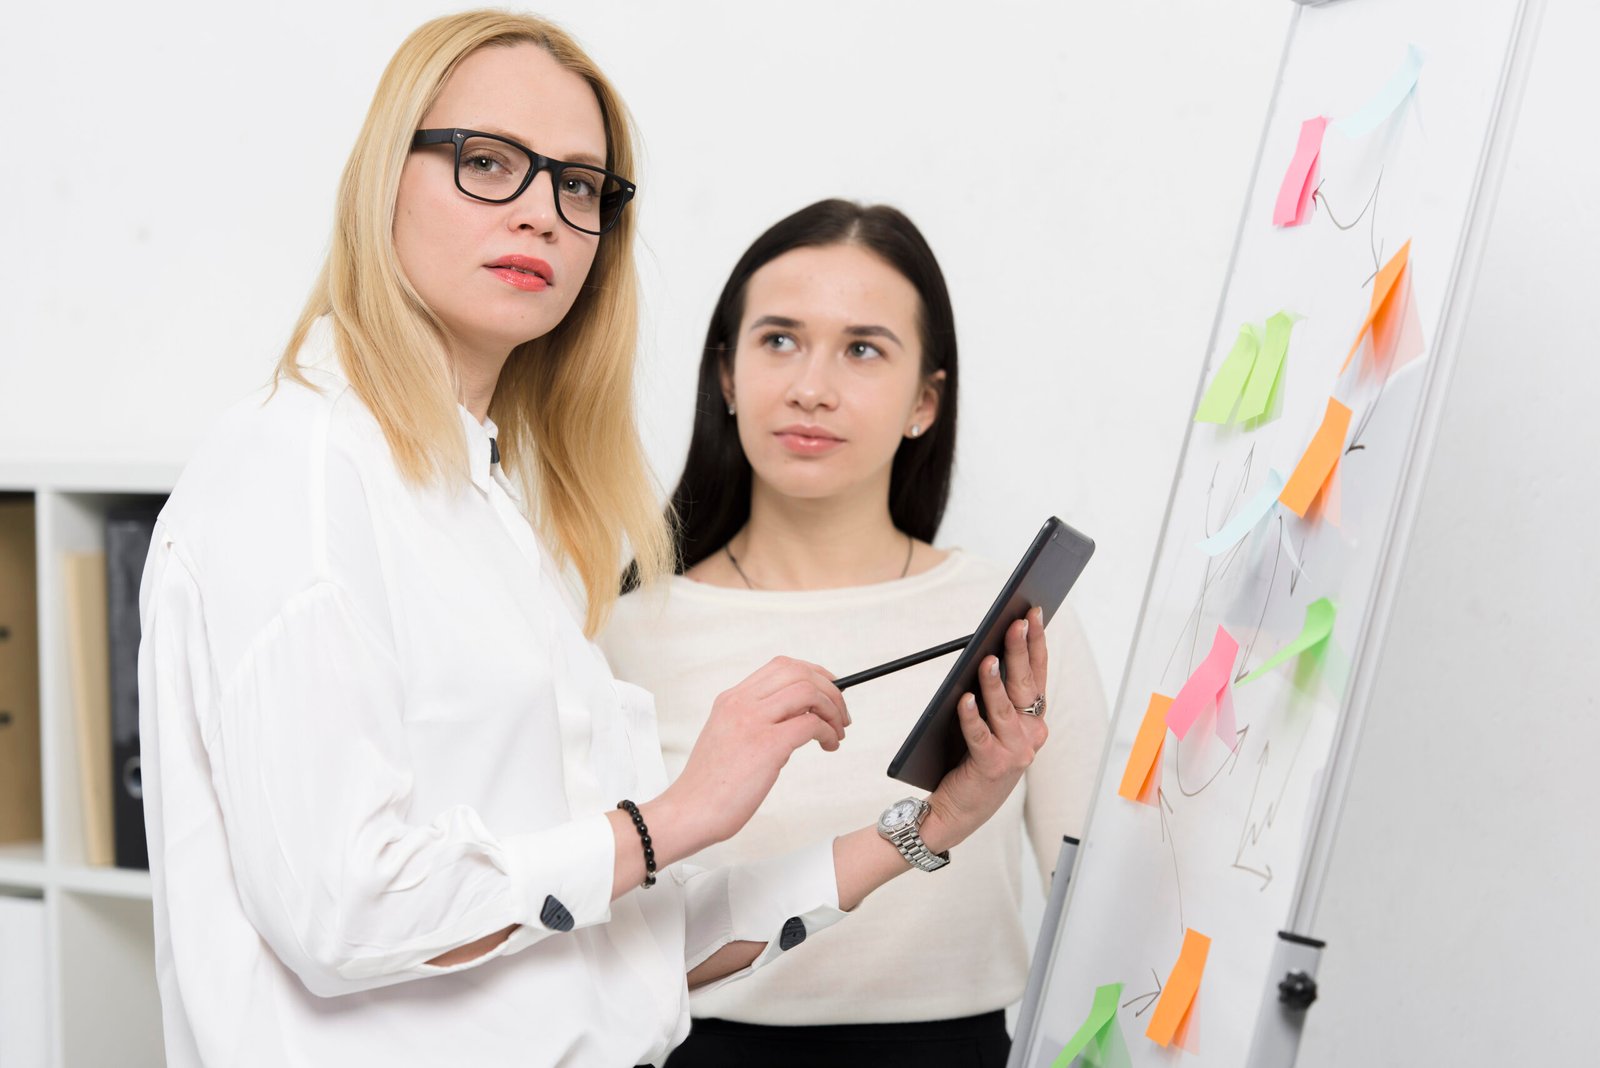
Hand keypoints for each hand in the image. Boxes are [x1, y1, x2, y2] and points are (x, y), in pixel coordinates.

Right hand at [653, 657, 848, 854]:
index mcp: (731, 699)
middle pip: (798, 672)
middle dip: (830, 689)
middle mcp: (740, 703)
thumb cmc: (710, 785)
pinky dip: (828, 732)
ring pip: (808, 692)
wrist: (690, 811)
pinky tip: (829, 745)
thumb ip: (756, 722)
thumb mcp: (728, 738)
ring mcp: (753, 722)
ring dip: (832, 709)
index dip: (813, 674)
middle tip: (841, 712)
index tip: (829, 689)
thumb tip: (796, 720)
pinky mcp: (766, 745)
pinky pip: (811, 725)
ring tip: (837, 731)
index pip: (781, 667)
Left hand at [921, 608, 1048, 853]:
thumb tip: (988, 651)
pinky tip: (963, 698)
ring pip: (1004, 708)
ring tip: (987, 658)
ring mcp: (1015, 752)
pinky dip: (970, 715)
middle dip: (1020, 650)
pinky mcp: (992, 765)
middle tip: (1016, 622)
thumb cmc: (975, 759)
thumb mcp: (993, 724)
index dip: (1036, 642)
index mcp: (1033, 720)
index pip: (1038, 673)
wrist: (963, 808)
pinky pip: (979, 734)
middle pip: (1025, 684)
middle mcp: (1031, 735)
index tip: (1033, 613)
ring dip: (995, 681)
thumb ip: (996, 695)